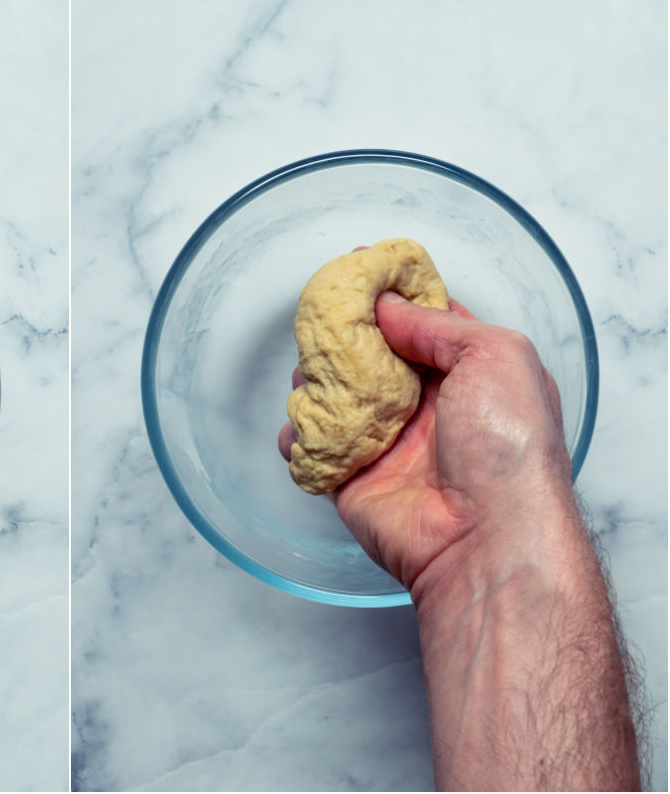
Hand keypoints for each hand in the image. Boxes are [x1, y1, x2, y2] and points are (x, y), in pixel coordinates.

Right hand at [278, 284, 575, 598]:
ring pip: (337, 398)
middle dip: (344, 334)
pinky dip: (297, 436)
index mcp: (470, 373)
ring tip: (308, 368)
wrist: (486, 538)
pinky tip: (298, 424)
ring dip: (316, 380)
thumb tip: (388, 306)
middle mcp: (427, 406)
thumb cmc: (509, 447)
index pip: (425, 322)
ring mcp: (388, 444)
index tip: (360, 269)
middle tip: (321, 316)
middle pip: (372, 356)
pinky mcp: (353, 479)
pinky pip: (313, 450)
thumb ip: (437, 324)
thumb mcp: (497, 355)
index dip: (394, 294)